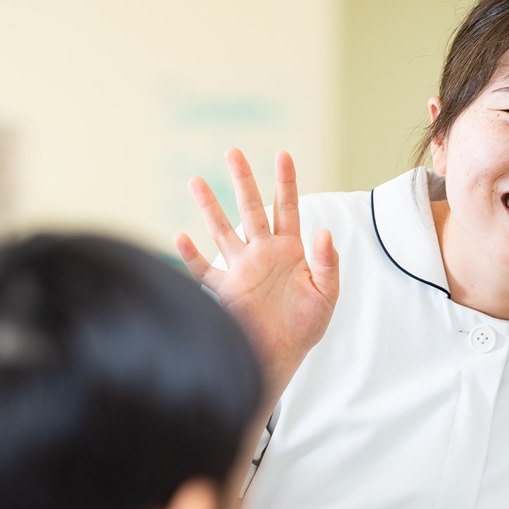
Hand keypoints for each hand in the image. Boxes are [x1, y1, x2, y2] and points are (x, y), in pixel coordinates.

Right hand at [174, 149, 338, 391]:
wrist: (281, 356)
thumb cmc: (306, 326)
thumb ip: (327, 263)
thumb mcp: (326, 294)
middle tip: (233, 151)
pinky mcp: (225, 290)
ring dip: (209, 207)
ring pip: (222, 230)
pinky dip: (190, 255)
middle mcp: (262, 253)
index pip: (288, 207)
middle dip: (243, 180)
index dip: (286, 181)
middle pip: (251, 209)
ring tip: (196, 180)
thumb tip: (324, 233)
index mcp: (289, 249)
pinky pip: (203, 269)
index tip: (282, 154)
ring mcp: (241, 269)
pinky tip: (181, 236)